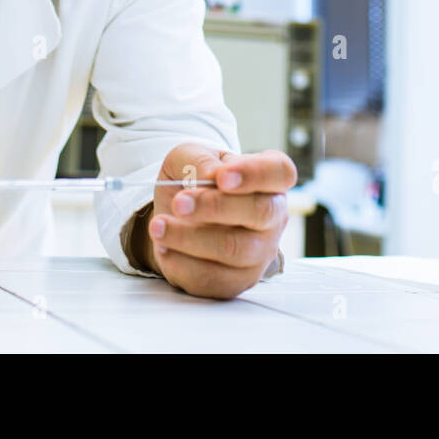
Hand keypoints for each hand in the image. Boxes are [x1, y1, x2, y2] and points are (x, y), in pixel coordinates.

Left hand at [140, 143, 295, 299]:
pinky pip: (212, 279)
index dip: (255, 174)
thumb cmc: (192, 181)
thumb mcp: (189, 156)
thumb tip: (209, 176)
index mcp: (268, 179)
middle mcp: (272, 216)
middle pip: (260, 212)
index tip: (222, 177)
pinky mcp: (236, 282)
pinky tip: (165, 248)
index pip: (280, 172)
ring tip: (158, 226)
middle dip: (215, 207)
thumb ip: (199, 160)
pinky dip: (182, 263)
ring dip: (190, 237)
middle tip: (179, 203)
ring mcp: (259, 253)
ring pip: (233, 249)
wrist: (176, 218)